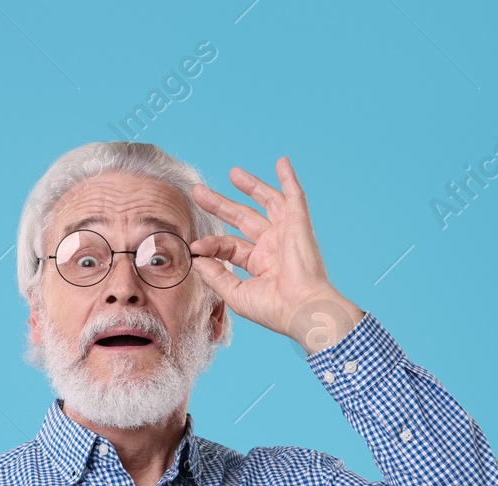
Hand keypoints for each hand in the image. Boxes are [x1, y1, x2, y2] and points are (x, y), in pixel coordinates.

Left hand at [189, 157, 364, 354]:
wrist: (302, 309)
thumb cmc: (274, 309)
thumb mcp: (235, 293)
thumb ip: (215, 275)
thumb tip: (195, 258)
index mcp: (258, 265)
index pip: (229, 246)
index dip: (210, 244)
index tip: (194, 246)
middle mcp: (272, 247)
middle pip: (243, 218)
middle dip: (221, 205)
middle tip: (199, 192)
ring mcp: (286, 234)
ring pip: (267, 202)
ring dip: (251, 186)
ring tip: (233, 173)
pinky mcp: (298, 224)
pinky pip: (294, 196)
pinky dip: (289, 179)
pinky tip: (282, 163)